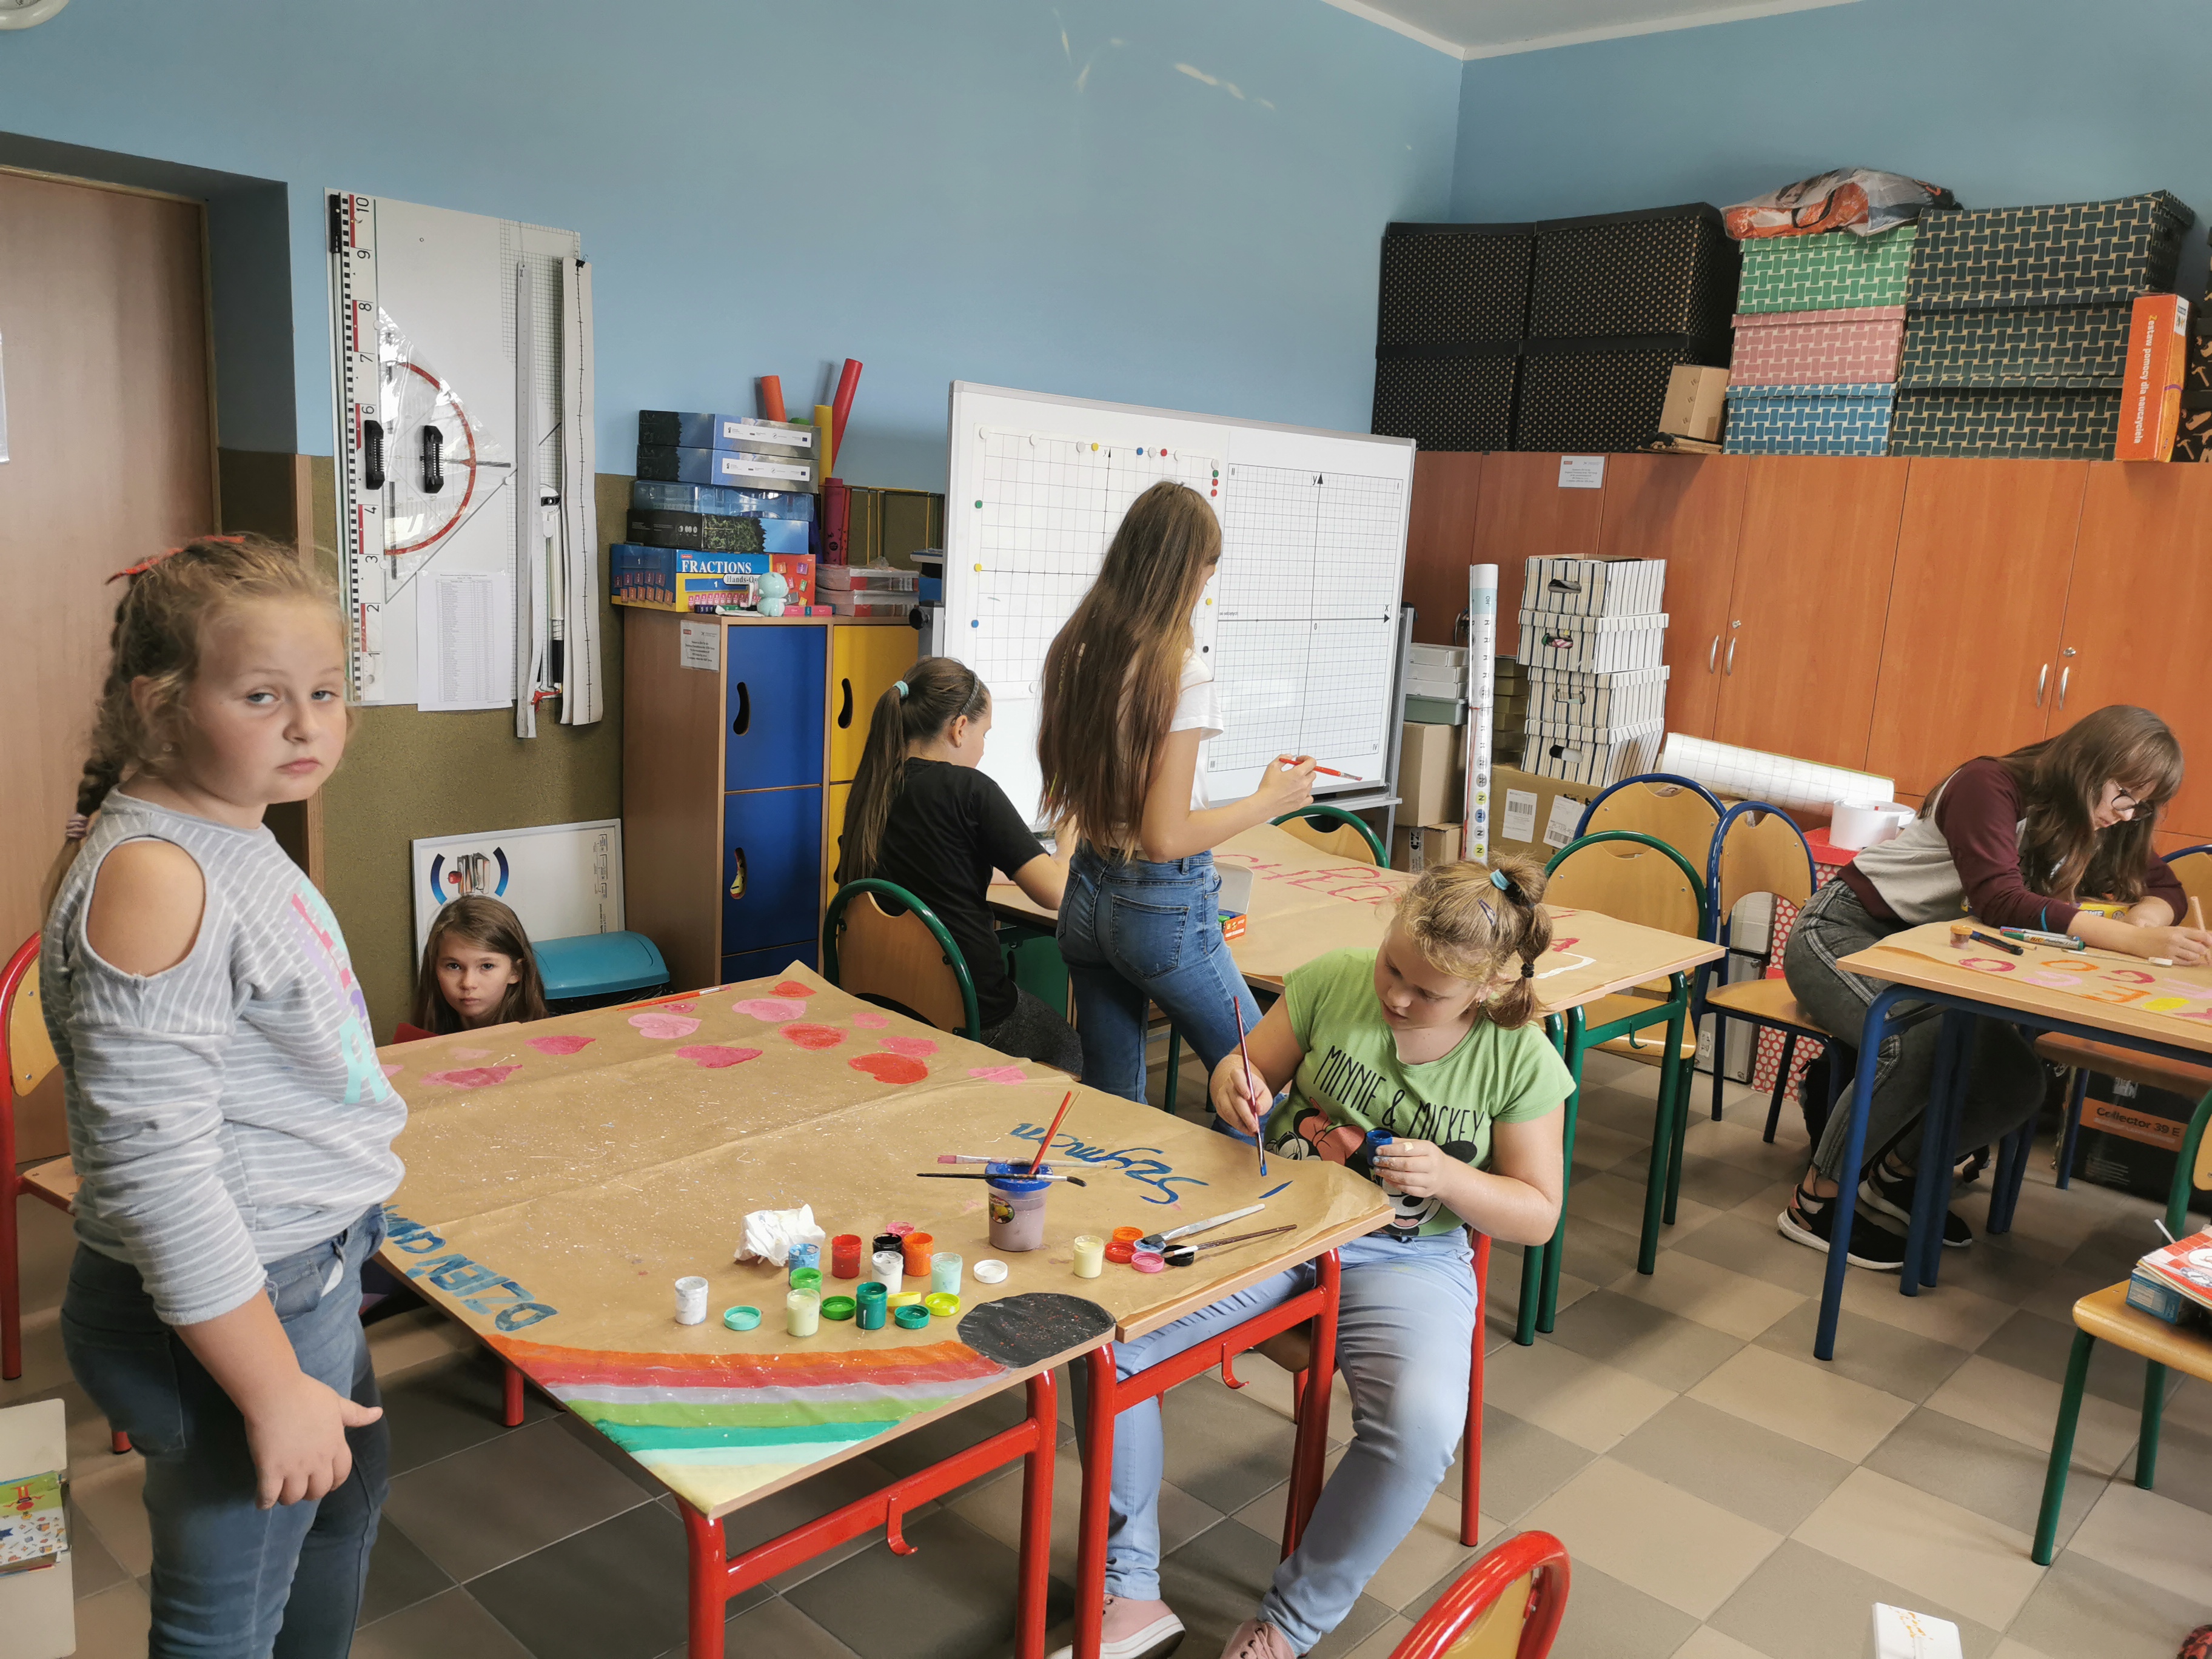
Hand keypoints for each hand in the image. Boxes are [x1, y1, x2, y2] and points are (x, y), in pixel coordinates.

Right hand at [242, 1371, 383, 1507]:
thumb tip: (378, 1414)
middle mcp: (318, 1461)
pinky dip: (266, 1502)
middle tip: (302, 1489)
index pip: (341, 1473)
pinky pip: (269, 1496)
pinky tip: (263, 1502)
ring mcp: (294, 1468)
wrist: (277, 1393)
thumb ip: (356, 1414)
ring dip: (289, 1498)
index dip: (335, 1482)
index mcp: (335, 1446)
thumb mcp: (337, 1403)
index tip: (328, 1484)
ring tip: (282, 1493)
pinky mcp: (271, 1470)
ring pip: (294, 1496)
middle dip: (312, 1493)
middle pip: (319, 1490)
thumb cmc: (307, 1395)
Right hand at [1209, 1051, 1268, 1135]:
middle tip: (1255, 1126)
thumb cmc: (1255, 1091)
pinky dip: (1237, 1125)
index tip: (1249, 1097)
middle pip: (1235, 1099)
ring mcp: (1222, 1095)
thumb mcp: (1264, 1093)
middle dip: (1245, 1115)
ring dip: (1240, 1123)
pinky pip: (1226, 1118)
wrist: (1244, 1091)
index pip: (1237, 1076)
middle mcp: (1228, 1084)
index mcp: (1239, 1075)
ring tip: (1251, 1131)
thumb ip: (1264, 1101)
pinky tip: (1245, 1129)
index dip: (1242, 1085)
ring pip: (1228, 1111)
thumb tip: (1258, 1109)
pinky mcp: (1219, 1107)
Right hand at [1257, 756, 1317, 816]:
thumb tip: (1289, 756)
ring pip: (1310, 785)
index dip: (1307, 759)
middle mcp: (1303, 784)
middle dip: (1306, 770)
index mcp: (1298, 773)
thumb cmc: (1268, 787)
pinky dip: (1306, 794)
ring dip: (1305, 781)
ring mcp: (1303, 794)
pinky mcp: (1300, 804)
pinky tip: (1299, 792)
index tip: (1300, 760)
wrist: (1265, 804)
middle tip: (1296, 771)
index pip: (1312, 762)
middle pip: (1312, 773)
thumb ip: (1282, 758)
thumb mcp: (1272, 767)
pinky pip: (1310, 798)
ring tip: (1293, 783)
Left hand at [1373, 1137, 1452, 1198]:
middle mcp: (1432, 1165)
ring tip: (1379, 1170)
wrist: (1445, 1175)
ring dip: (1388, 1174)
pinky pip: (1407, 1189)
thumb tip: (1383, 1141)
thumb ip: (1402, 1143)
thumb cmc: (1428, 1157)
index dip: (1391, 1150)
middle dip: (1388, 1162)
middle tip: (1377, 1161)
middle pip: (1406, 1165)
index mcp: (1429, 1149)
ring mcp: (1430, 1180)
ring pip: (1405, 1179)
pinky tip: (1387, 1178)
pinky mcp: (1425, 1192)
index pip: (1407, 1149)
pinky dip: (1394, 1184)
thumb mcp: (1419, 1145)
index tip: (1378, 1150)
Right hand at [2133, 925, 2211, 966]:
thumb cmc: (2154, 934)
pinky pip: (2185, 963)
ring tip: (2190, 954)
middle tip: (2199, 950)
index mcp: (2178, 930)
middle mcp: (2175, 940)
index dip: (2209, 941)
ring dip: (2195, 957)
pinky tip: (2187, 959)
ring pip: (2194, 957)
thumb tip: (2205, 941)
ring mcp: (2171, 950)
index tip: (2209, 943)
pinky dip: (2189, 962)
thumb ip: (2187, 934)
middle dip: (2202, 950)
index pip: (2202, 936)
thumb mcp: (2171, 929)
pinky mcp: (2166, 959)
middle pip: (2200, 948)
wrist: (2134, 939)